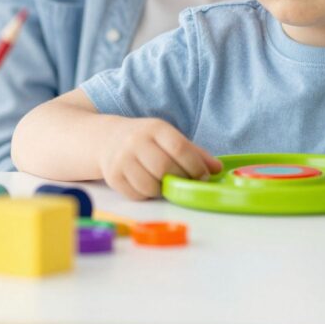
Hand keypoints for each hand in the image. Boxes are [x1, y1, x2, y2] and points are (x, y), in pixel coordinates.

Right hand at [98, 117, 221, 199]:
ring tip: (165, 182)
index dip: (195, 166)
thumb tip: (217, 168)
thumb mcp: (169, 137)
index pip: (180, 148)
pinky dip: (148, 194)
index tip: (203, 176)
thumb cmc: (146, 140)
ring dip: (163, 189)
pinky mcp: (112, 176)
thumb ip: (194, 152)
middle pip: (165, 168)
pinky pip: (137, 195)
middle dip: (180, 179)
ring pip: (150, 185)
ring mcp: (122, 159)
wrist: (107, 139)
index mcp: (155, 128)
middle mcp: (136, 141)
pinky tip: (148, 184)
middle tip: (185, 182)